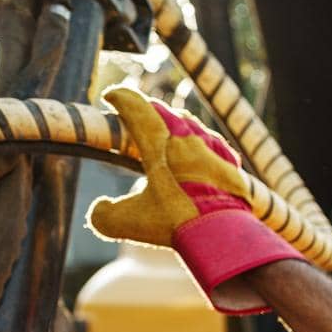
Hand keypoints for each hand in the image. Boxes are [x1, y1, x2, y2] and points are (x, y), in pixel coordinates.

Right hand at [87, 88, 302, 313]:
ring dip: (174, 123)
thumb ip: (103, 214)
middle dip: (146, 109)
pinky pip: (212, 145)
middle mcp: (188, 137)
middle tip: (134, 112)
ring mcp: (213, 149)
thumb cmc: (177, 223)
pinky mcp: (231, 166)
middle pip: (163, 112)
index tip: (111, 96)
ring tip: (164, 129)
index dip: (120, 97)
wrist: (227, 235)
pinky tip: (198, 149)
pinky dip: (199, 143)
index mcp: (160, 141)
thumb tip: (100, 208)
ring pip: (190, 125)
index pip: (135, 106)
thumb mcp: (128, 222)